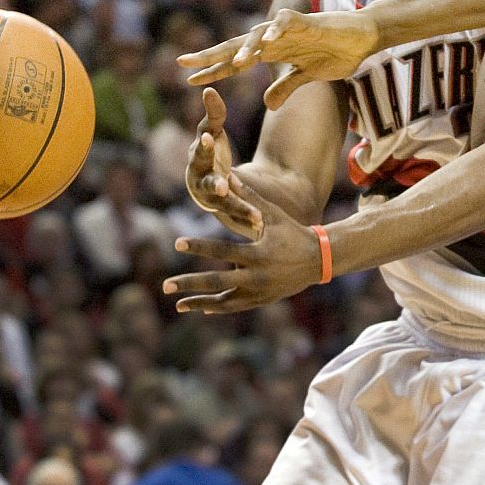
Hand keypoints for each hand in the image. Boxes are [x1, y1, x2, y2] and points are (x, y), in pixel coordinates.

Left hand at [164, 192, 322, 314]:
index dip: (199, 247)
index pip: (222, 251)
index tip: (177, 242)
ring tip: (178, 305)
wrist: (318, 260)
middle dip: (190, 284)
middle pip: (217, 282)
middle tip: (165, 285)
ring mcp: (259, 292)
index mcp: (258, 254)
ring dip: (200, 304)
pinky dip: (218, 308)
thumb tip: (228, 175)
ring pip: (224, 302)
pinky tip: (201, 309)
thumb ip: (249, 197)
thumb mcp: (273, 214)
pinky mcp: (262, 300)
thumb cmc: (294, 233)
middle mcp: (257, 277)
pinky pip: (236, 306)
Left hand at [179, 8, 379, 108]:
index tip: (190, 80)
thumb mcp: (307, 77)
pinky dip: (277, 31)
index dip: (213, 70)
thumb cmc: (335, 53)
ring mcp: (286, 29)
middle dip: (210, 55)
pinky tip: (267, 42)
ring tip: (234, 64)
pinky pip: (286, 23)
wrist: (361, 37)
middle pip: (235, 46)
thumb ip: (286, 87)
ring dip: (245, 49)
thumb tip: (267, 104)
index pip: (235, 62)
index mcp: (270, 52)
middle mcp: (272, 39)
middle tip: (183, 63)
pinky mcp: (305, 21)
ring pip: (258, 36)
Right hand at [185, 87, 262, 240]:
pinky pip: (237, 217)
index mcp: (197, 159)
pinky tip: (263, 224)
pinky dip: (248, 219)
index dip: (204, 146)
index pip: (200, 151)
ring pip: (224, 207)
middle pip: (207, 184)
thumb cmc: (212, 152)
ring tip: (255, 216)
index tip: (209, 138)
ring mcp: (213, 200)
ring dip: (238, 210)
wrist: (216, 183)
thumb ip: (213, 114)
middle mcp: (201, 182)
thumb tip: (208, 89)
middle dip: (215, 185)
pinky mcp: (227, 214)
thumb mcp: (214, 133)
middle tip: (224, 186)